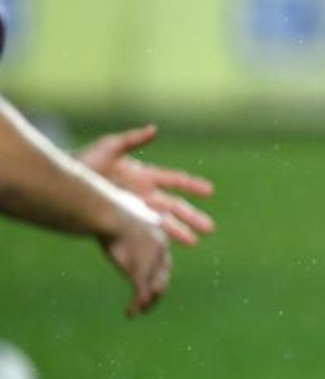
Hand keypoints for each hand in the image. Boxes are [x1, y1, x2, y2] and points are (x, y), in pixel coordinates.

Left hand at [76, 124, 214, 245]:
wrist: (61, 181)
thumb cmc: (84, 161)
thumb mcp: (109, 147)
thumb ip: (133, 140)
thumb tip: (154, 128)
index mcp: (145, 176)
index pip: (174, 181)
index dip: (192, 185)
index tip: (210, 191)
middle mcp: (144, 194)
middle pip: (174, 206)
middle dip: (192, 216)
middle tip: (209, 228)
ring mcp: (134, 209)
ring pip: (161, 222)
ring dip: (177, 232)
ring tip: (193, 242)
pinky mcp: (121, 221)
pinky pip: (142, 231)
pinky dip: (154, 240)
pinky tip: (164, 250)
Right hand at [98, 195, 171, 317]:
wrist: (107, 212)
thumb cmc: (105, 207)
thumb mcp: (117, 210)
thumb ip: (116, 217)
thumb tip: (102, 209)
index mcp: (157, 232)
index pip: (162, 256)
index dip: (158, 270)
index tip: (154, 280)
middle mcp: (159, 247)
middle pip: (163, 274)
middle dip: (158, 290)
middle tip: (150, 303)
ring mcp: (150, 259)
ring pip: (155, 286)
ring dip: (148, 302)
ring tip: (141, 311)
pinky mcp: (139, 270)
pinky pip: (141, 292)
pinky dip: (137, 304)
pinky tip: (130, 313)